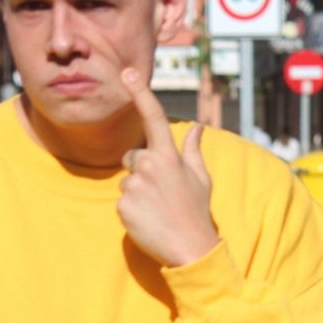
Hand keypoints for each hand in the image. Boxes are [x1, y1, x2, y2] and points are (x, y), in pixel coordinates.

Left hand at [117, 68, 218, 266]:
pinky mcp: (122, 205)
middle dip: (142, 170)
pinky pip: (121, 200)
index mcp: (170, 157)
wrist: (190, 249)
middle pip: (133, 157)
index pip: (153, 119)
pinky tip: (148, 220)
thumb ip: (193, 150)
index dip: (140, 94)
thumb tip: (196, 126)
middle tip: (162, 194)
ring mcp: (134, 186)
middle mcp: (150, 167)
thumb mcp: (201, 179)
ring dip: (137, 192)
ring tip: (157, 210)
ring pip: (126, 180)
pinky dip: (132, 210)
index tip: (126, 73)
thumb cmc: (197, 213)